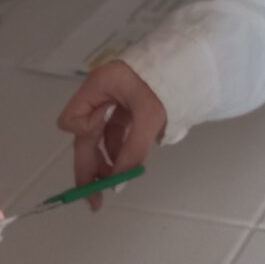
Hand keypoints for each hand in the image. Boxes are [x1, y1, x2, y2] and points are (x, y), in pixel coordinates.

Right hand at [57, 60, 166, 207]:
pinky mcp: (125, 107)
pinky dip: (118, 150)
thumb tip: (117, 183)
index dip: (85, 133)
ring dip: (105, 161)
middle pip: (85, 135)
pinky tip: (127, 165)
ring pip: (99, 138)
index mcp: (98, 87)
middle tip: (94, 199)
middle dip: (89, 166)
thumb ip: (132, 150)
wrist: (192, 64)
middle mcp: (99, 95)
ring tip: (115, 183)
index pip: (72, 119)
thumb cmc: (166, 83)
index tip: (103, 135)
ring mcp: (112, 101)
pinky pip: (114, 133)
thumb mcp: (150, 116)